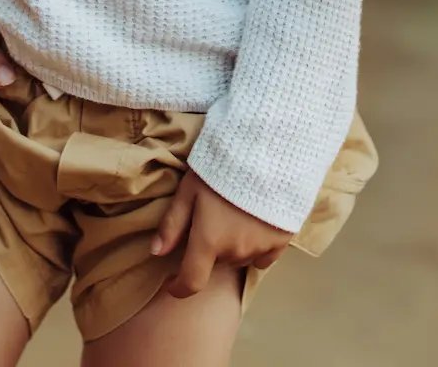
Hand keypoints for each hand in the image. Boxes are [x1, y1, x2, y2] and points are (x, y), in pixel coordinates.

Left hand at [152, 171, 290, 297]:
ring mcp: (260, 248)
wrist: (267, 150)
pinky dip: (255, 247)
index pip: (191, 282)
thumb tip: (156, 252)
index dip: (179, 287)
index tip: (173, 282)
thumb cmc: (222, 167)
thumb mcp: (190, 189)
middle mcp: (235, 252)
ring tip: (233, 216)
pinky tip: (255, 223)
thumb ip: (173, 223)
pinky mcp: (281, 241)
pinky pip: (263, 257)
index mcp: (209, 241)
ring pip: (239, 258)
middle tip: (210, 220)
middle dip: (209, 250)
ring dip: (231, 247)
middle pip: (216, 263)